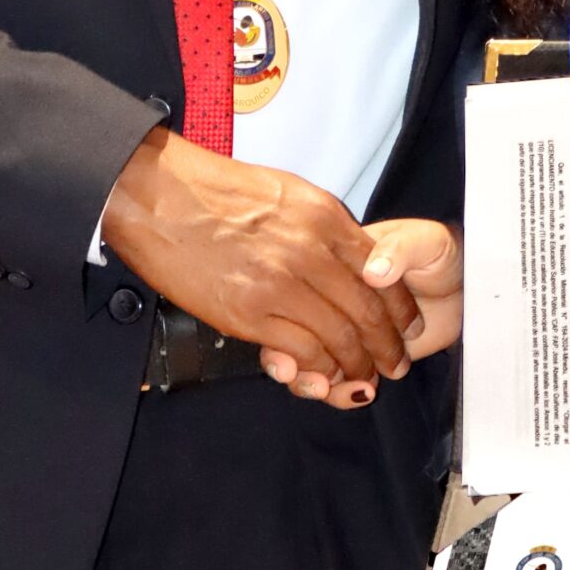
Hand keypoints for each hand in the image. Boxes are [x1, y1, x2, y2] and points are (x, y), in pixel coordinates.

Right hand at [102, 128, 420, 384]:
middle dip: (388, 344)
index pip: (382, 270)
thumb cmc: (214, 191)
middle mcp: (310, 250)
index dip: (401, 307)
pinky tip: (323, 374)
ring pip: (340, 336)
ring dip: (358, 364)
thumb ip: (323, 226)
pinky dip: (319, 368)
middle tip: (396, 363)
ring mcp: (280, 284)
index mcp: (323, 217)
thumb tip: (352, 254)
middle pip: (368, 309)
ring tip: (366, 378)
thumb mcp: (286, 193)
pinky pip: (302, 351)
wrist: (159, 197)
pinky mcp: (249, 314)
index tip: (409, 325)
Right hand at [261, 219, 463, 408]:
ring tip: (332, 388)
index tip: (310, 332)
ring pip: (304, 360)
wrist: (464, 287)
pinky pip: (331, 380)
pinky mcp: (356, 357)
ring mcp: (338, 330)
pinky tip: (358, 393)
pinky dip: (337, 393)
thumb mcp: (424, 242)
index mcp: (330, 262)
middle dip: (302, 358)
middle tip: (328, 371)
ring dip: (311, 380)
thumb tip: (373, 271)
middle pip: (292, 330)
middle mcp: (325, 298)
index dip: (296, 312)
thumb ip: (399, 250)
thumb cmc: (440, 255)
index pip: (302, 286)